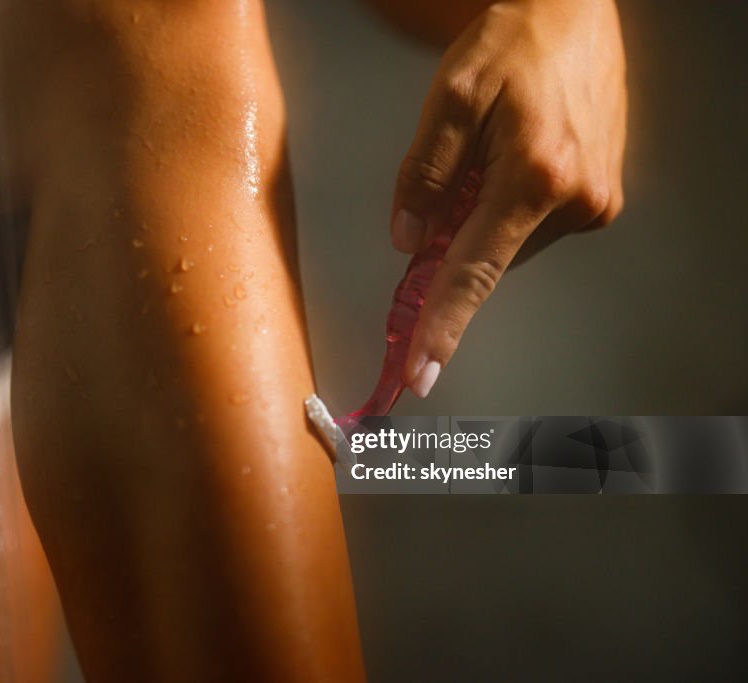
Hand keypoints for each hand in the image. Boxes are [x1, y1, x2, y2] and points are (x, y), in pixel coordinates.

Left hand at [389, 0, 626, 397]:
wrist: (573, 11)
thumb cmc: (514, 42)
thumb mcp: (449, 96)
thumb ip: (424, 174)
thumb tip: (409, 240)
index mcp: (534, 176)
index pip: (473, 272)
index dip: (442, 326)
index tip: (421, 370)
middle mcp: (574, 200)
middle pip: (486, 256)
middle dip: (454, 237)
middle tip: (449, 180)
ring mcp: (594, 203)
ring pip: (508, 241)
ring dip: (483, 216)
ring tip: (491, 150)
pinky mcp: (600, 199)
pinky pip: (532, 225)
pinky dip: (508, 207)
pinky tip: (514, 157)